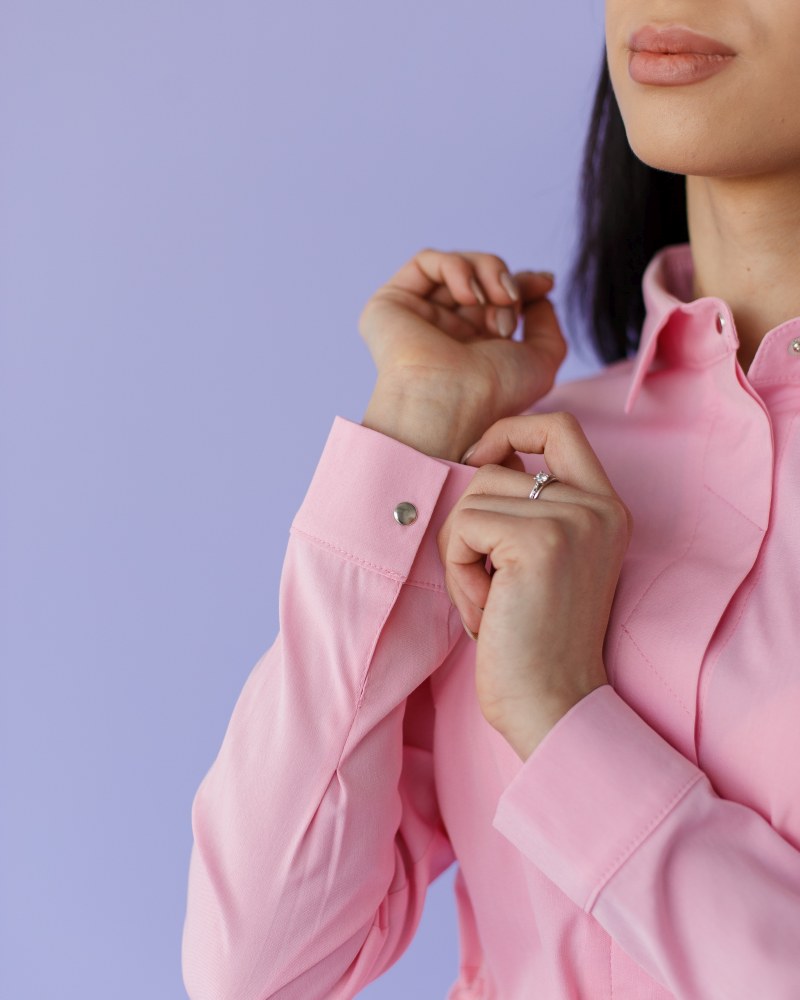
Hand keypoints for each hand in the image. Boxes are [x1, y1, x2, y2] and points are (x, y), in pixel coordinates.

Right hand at [359, 249, 566, 460]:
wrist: (451, 405)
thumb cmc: (495, 393)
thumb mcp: (542, 360)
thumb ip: (546, 322)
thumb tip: (538, 290)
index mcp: (475, 344)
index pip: (497, 296)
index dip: (523, 282)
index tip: (546, 282)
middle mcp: (446, 329)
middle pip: (481, 276)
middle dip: (507, 281)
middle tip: (512, 304)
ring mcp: (419, 315)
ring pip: (458, 265)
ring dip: (487, 271)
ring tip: (498, 298)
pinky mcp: (392, 303)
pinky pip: (427, 261)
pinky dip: (456, 268)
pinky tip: (470, 296)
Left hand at [436, 412, 633, 759]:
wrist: (552, 705)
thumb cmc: (533, 641)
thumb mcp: (541, 559)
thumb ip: (526, 507)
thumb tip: (479, 459)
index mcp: (605, 508)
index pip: (559, 425)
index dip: (511, 430)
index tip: (478, 461)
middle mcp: (598, 507)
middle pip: (496, 466)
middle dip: (470, 523)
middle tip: (487, 581)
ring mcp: (573, 520)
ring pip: (472, 497)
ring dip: (461, 553)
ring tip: (489, 601)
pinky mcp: (539, 541)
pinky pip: (463, 527)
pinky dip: (458, 571)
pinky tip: (485, 610)